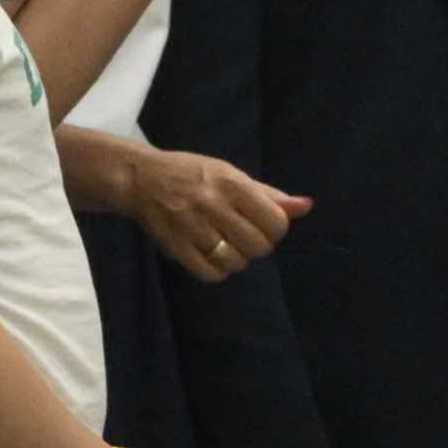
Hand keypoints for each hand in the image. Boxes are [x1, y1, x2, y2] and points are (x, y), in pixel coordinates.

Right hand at [124, 151, 294, 280]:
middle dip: (256, 246)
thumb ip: (269, 194)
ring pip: (236, 262)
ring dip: (236, 259)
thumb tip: (306, 206)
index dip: (275, 230)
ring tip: (225, 246)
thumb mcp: (231, 174)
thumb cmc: (192, 174)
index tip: (262, 225)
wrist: (140, 178)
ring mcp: (193, 227)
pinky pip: (210, 273)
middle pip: (258, 246)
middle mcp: (215, 205)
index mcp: (233, 184)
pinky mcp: (176, 247)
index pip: (276, 222)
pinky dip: (217, 271)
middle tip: (242, 237)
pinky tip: (211, 258)